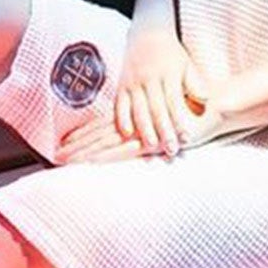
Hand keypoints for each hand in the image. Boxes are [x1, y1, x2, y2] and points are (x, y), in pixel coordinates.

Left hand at [55, 84, 229, 164]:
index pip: (102, 125)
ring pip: (106, 143)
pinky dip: (106, 156)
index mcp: (135, 113)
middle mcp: (134, 120)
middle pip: (98, 135)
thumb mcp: (167, 113)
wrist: (213, 105)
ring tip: (65, 163)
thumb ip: (153, 121)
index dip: (82, 134)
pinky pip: (124, 150)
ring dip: (84, 153)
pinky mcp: (152, 141)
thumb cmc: (191, 109)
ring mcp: (141, 131)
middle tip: (55, 157)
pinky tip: (91, 163)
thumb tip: (136, 129)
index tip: (63, 144)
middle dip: (76, 147)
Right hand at [107, 29, 211, 155]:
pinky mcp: (121, 86)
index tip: (187, 138)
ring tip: (152, 147)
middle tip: (171, 150)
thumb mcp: (186, 65)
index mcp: (167, 74)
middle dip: (164, 131)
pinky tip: (127, 134)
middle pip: (156, 109)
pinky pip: (120, 104)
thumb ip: (195, 82)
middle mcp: (149, 79)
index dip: (180, 120)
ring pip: (138, 109)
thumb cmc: (172, 55)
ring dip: (145, 129)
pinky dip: (122, 119)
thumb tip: (205, 99)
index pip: (174, 101)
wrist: (147, 35)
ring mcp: (133, 82)